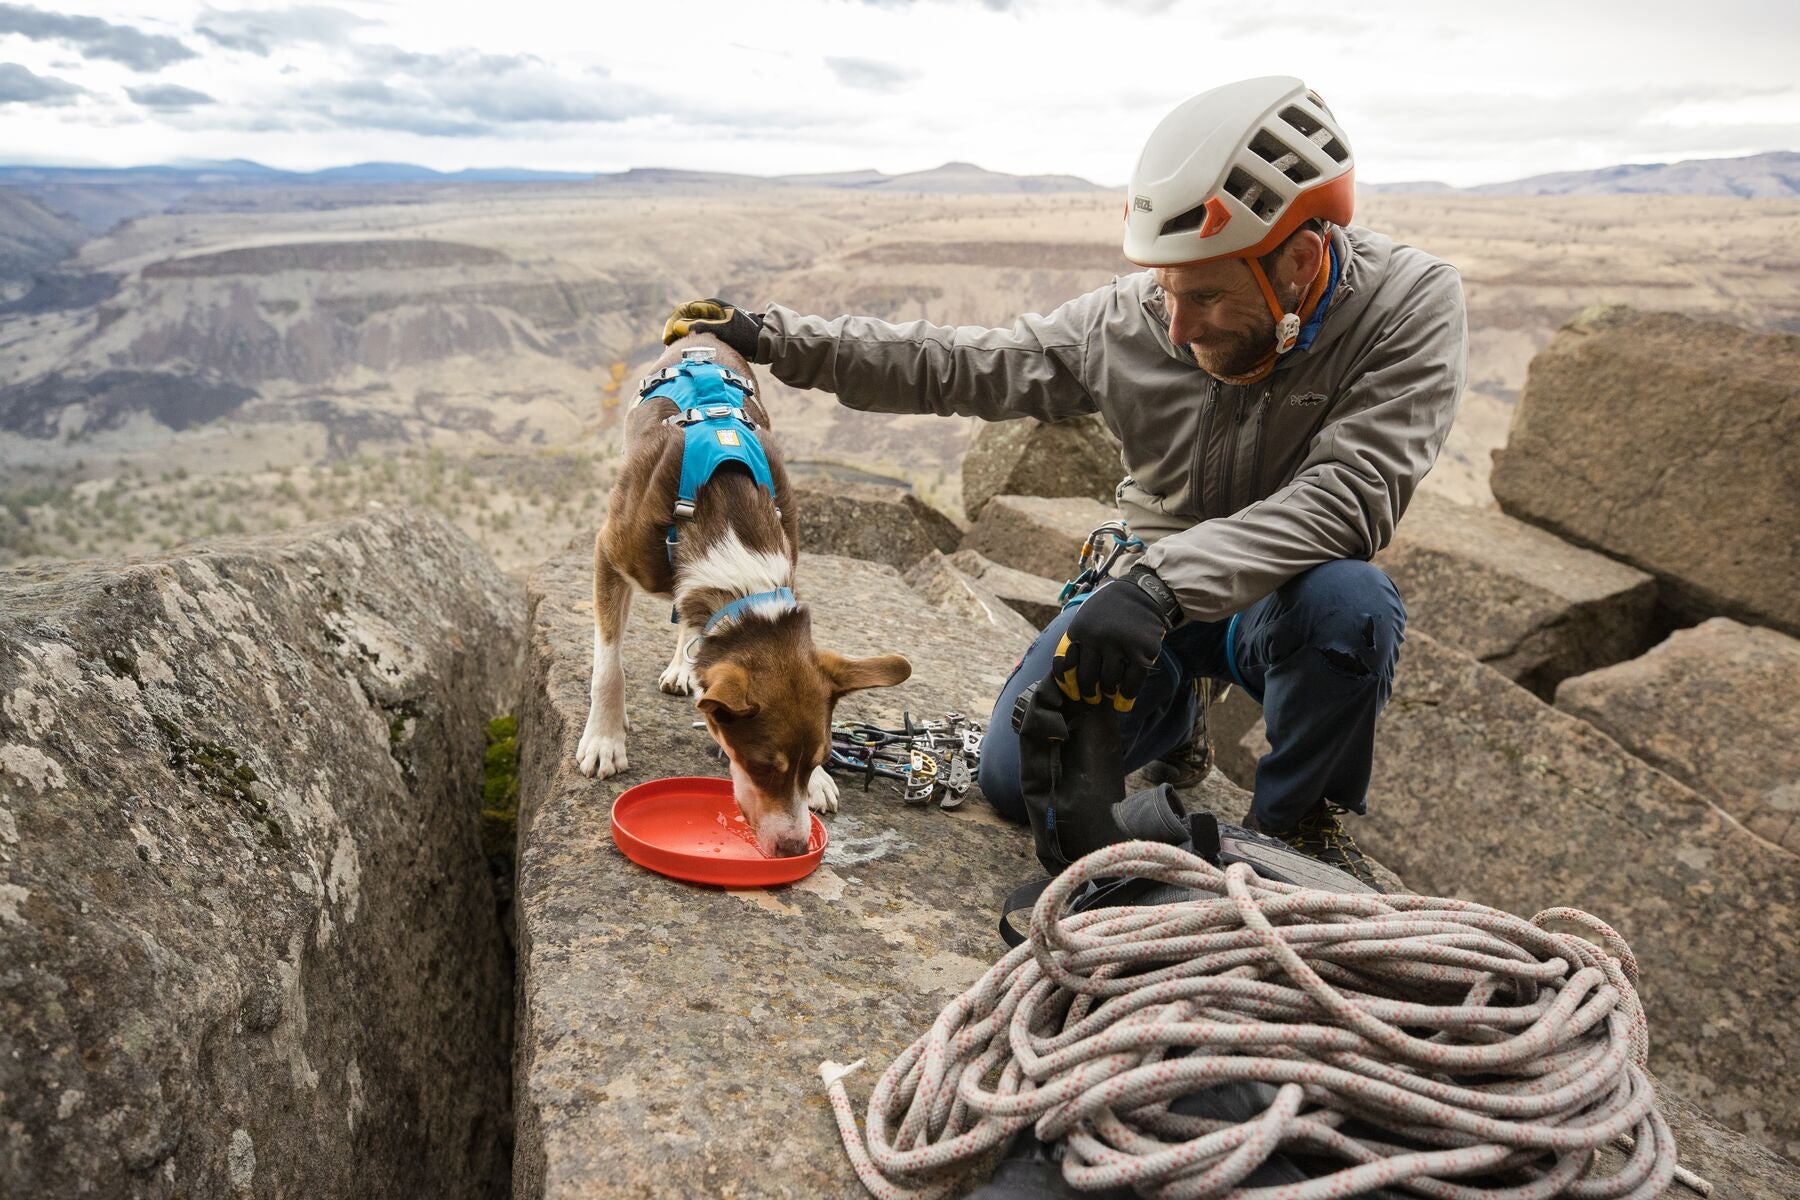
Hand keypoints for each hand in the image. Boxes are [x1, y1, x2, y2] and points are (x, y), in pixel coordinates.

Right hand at [662, 297, 764, 359]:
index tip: (667, 339)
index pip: (683, 310)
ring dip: (681, 338)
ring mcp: (713, 322)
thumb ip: (703, 327)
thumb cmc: (747, 334)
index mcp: (711, 305)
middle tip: (668, 347)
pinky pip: (698, 336)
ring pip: (690, 328)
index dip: (672, 323)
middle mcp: (710, 312)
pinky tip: (687, 354)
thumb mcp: (724, 331)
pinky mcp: (716, 333)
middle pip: (684, 319)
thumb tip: (680, 327)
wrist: (765, 342)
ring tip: (674, 351)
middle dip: (674, 332)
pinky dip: (691, 343)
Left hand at [1051, 566, 1179, 710]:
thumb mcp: (1085, 617)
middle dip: (1088, 693)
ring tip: (1109, 694)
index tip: (1072, 693)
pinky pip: (1132, 682)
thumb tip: (1068, 676)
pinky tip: (1124, 701)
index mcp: (1079, 629)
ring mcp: (1120, 644)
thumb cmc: (1109, 609)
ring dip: (1108, 692)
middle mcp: (1097, 637)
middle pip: (1087, 678)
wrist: (1142, 592)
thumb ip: (1077, 642)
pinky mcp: (1142, 650)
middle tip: (1091, 699)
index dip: (1068, 683)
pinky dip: (1127, 696)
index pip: (1066, 664)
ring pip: (1109, 682)